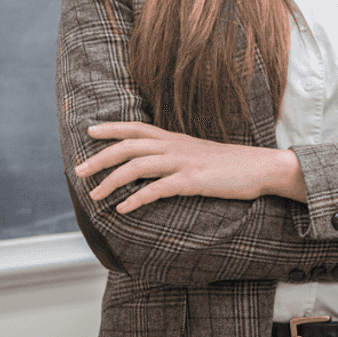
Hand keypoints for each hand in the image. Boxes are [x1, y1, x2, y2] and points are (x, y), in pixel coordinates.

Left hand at [73, 121, 286, 213]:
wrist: (259, 167)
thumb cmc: (229, 165)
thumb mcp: (198, 154)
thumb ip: (176, 155)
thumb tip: (155, 164)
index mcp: (174, 138)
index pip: (136, 127)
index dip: (112, 128)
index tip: (90, 130)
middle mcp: (174, 146)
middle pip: (128, 146)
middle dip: (100, 158)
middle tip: (78, 171)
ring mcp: (183, 163)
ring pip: (137, 166)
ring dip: (111, 180)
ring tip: (94, 195)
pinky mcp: (192, 181)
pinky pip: (158, 189)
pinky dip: (137, 198)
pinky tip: (123, 209)